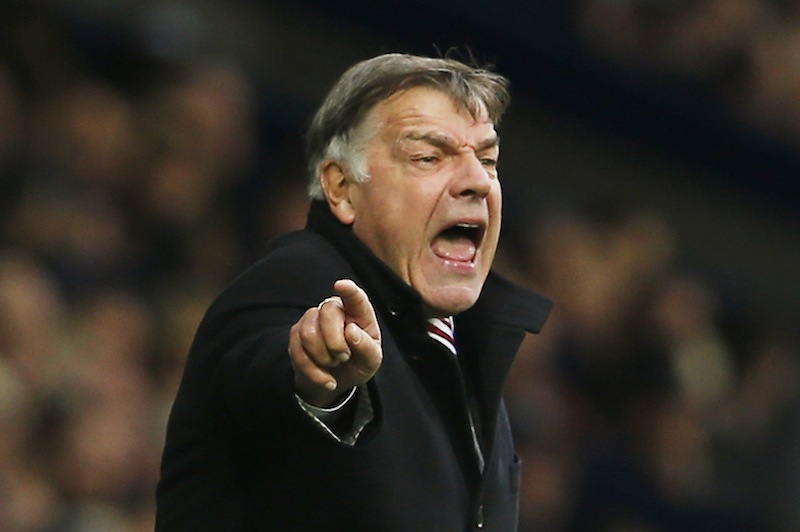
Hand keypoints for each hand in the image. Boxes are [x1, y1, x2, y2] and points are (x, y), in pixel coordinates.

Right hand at [289, 279, 381, 406]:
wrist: (335, 381)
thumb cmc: (358, 364)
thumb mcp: (371, 361)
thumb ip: (367, 347)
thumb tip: (351, 330)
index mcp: (358, 313)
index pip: (355, 298)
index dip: (349, 291)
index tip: (341, 285)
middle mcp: (334, 309)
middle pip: (328, 312)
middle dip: (336, 342)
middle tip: (344, 357)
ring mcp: (312, 319)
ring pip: (309, 333)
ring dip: (323, 357)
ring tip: (334, 364)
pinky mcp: (296, 334)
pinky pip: (298, 351)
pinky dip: (313, 371)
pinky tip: (326, 379)